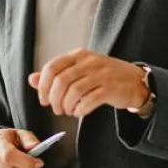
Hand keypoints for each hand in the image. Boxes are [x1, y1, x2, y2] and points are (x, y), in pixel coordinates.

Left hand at [28, 49, 148, 118]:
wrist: (135, 81)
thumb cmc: (104, 76)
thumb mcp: (79, 70)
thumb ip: (56, 74)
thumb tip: (32, 79)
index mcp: (79, 55)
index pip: (52, 67)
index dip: (43, 86)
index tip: (43, 99)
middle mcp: (89, 62)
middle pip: (61, 81)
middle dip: (54, 99)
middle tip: (55, 109)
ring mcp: (101, 74)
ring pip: (74, 91)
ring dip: (66, 106)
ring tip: (67, 111)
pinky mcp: (111, 89)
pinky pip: (89, 101)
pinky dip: (80, 110)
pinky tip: (79, 112)